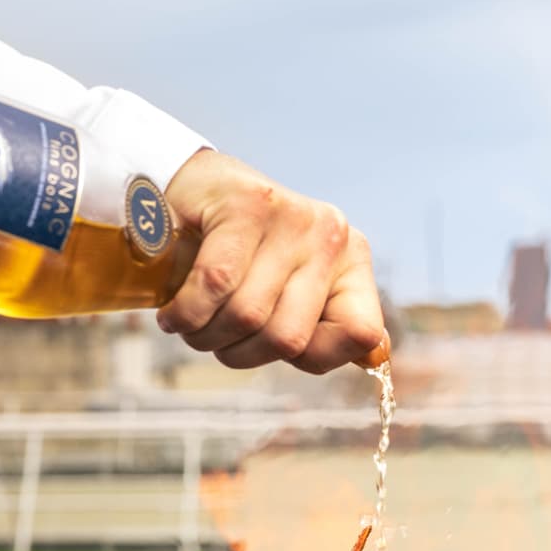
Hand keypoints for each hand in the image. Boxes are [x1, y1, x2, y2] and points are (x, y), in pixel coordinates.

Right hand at [157, 150, 385, 373]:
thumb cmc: (240, 253)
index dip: (313, 358)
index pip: (361, 334)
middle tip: (213, 338)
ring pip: (247, 315)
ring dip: (206, 336)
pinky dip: (186, 313)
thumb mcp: (290, 289)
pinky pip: (215, 285)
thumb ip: (329, 327)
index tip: (273, 343)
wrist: (190, 190)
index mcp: (351, 260)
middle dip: (240, 353)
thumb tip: (377, 360)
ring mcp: (291, 216)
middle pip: (288, 338)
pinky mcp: (247, 204)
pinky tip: (174, 313)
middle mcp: (330, 236)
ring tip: (191, 323)